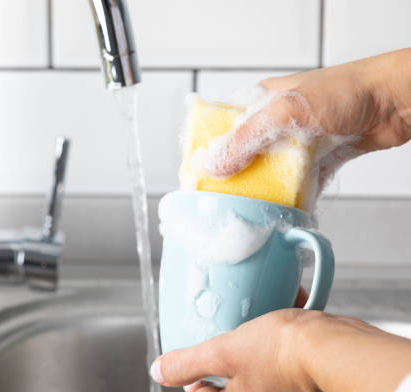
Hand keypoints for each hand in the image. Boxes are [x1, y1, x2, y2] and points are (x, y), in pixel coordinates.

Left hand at [150, 308, 410, 391]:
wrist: (335, 346)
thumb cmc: (280, 354)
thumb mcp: (222, 353)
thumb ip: (188, 364)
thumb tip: (158, 371)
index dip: (194, 376)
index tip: (194, 355)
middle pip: (232, 375)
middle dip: (228, 347)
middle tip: (225, 328)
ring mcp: (285, 384)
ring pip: (260, 357)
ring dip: (256, 332)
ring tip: (255, 310)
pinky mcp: (304, 367)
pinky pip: (286, 345)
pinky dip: (284, 323)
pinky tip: (286, 300)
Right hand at [204, 49, 410, 194]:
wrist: (395, 101)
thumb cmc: (345, 91)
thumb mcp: (285, 111)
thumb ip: (246, 138)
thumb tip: (213, 165)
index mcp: (261, 100)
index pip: (224, 126)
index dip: (210, 151)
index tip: (199, 176)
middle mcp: (277, 120)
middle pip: (246, 154)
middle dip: (238, 177)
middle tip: (227, 198)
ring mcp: (299, 139)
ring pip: (273, 170)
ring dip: (268, 188)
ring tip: (255, 207)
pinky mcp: (320, 156)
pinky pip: (300, 180)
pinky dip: (296, 194)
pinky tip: (288, 207)